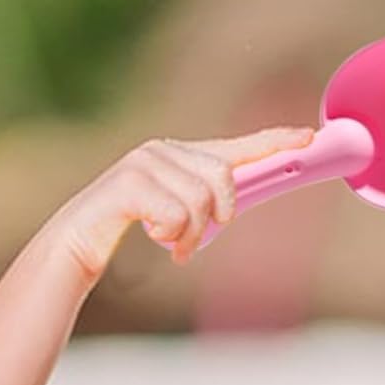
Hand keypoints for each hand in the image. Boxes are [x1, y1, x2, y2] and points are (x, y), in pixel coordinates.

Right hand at [45, 125, 316, 280]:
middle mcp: (164, 150)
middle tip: (192, 243)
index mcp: (180, 155)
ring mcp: (144, 163)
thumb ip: (203, 204)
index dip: (274, 141)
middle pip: (222, 179)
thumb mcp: (173, 215)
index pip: (235, 146)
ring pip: (199, 202)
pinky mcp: (128, 183)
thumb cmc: (127, 229)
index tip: (309, 137)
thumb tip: (235, 206)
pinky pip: (174, 213)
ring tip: (170, 247)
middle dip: (216, 217)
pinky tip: (150, 234)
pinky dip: (168, 234)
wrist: (74, 242)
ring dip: (188, 236)